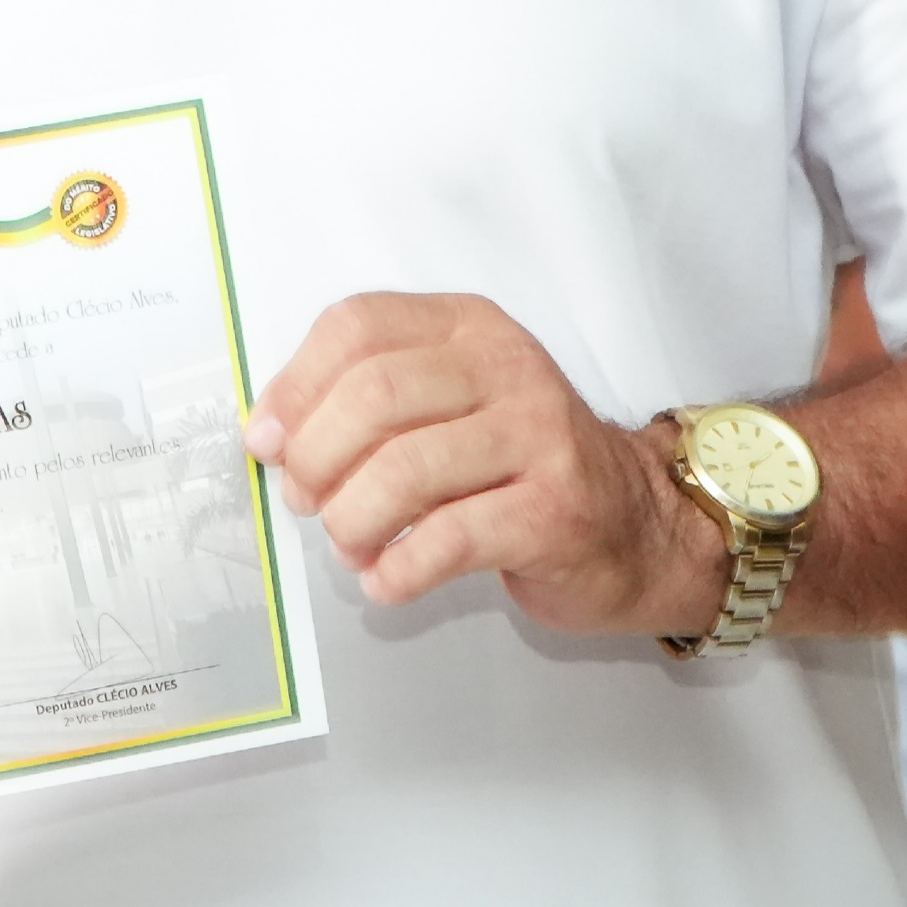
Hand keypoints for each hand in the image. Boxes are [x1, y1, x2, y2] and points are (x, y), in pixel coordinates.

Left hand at [245, 292, 726, 631]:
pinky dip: (398, 569)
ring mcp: (539, 437)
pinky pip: (448, 540)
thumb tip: (268, 434)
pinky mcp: (555, 512)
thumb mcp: (448, 404)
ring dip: (352, 520)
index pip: (357, 326)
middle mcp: (507, 368)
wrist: (638, 527)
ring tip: (348, 544)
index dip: (295, 386)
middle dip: (317, 459)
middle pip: (374, 396)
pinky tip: (386, 580)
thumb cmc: (518, 467)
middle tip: (306, 501)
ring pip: (404, 471)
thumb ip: (366, 402)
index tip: (267, 441)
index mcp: (467, 327)